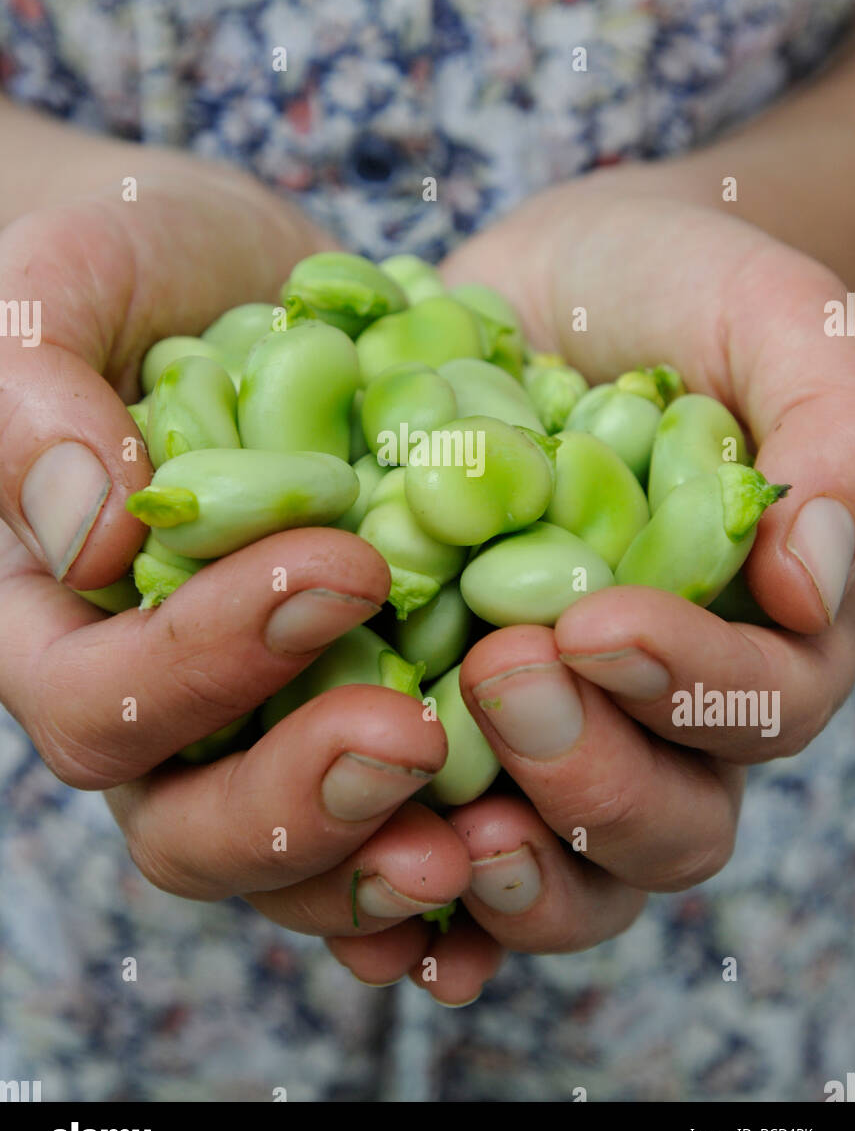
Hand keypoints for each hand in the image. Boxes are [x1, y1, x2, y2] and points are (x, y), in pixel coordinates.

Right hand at [0, 156, 470, 957]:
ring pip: (300, 862)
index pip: (97, 701)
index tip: (341, 568)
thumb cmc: (124, 264)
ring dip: (384, 866)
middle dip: (299, 802)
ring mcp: (265, 721)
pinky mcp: (365, 703)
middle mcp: (158, 703)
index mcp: (61, 625)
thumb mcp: (60, 290)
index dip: (204, 663)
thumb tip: (90, 537)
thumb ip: (35, 401)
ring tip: (488, 832)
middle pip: (191, 828)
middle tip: (413, 739)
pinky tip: (528, 839)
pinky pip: (399, 824)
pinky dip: (460, 858)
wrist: (239, 275)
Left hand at [328, 172, 854, 1002]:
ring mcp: (559, 730)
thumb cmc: (676, 287)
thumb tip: (815, 575)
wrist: (539, 285)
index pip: (765, 706)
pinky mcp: (451, 725)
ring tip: (442, 844)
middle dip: (594, 778)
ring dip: (516, 881)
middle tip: (503, 676)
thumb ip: (828, 428)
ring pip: (574, 871)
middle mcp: (667, 710)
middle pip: (672, 823)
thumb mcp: (771, 318)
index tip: (595, 623)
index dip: (692, 687)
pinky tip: (375, 935)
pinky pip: (450, 854)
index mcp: (762, 631)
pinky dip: (424, 911)